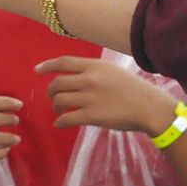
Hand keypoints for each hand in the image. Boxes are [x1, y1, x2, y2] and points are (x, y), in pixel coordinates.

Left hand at [36, 56, 176, 135]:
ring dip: (55, 107)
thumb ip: (94, 71)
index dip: (47, 66)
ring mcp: (89, 98)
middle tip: (52, 98)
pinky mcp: (92, 116)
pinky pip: (67, 118)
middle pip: (57, 83)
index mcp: (94, 66)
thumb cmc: (134, 89)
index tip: (37, 70)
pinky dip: (60, 122)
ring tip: (58, 111)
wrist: (149, 107)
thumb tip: (76, 76)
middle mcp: (89, 79)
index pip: (63, 62)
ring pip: (59, 101)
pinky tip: (60, 123)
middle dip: (50, 91)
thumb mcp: (113, 71)